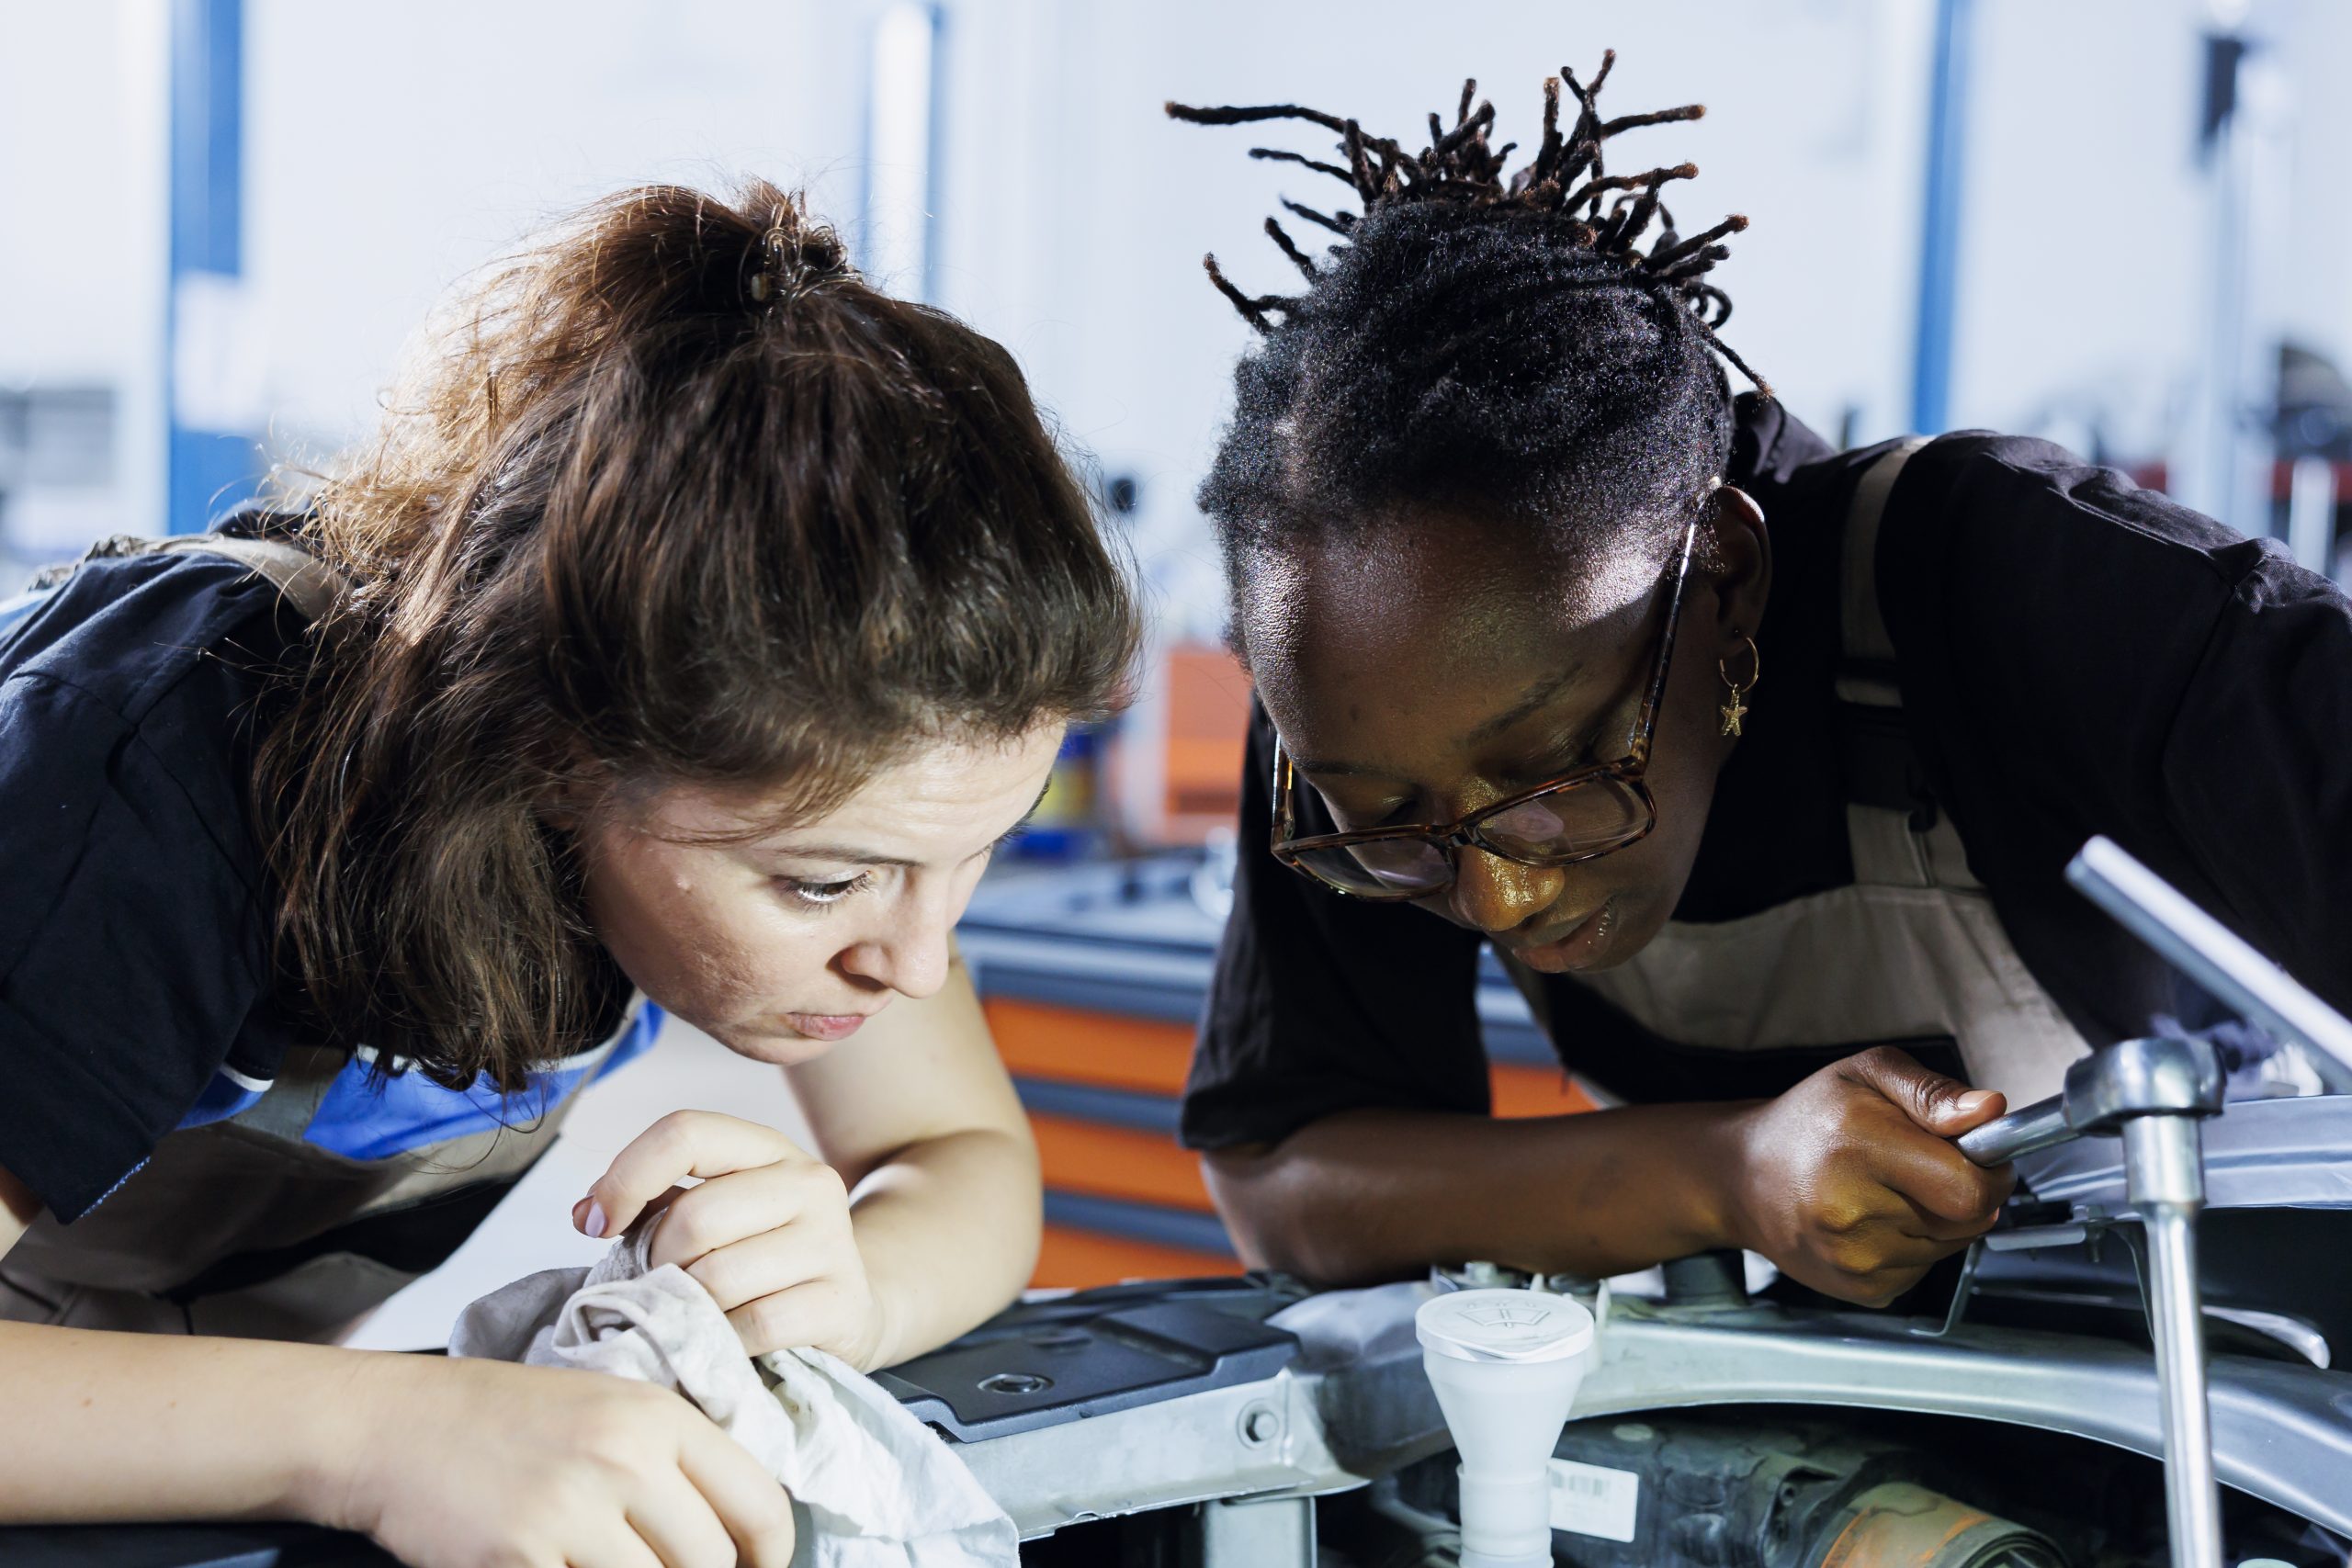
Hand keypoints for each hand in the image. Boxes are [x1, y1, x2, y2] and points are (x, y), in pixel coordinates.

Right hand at [329, 1353, 794, 1567]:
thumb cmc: (503, 1420)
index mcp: (659, 1416)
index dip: (770, 1556)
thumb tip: (736, 1532)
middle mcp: (625, 1457)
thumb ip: (675, 1461)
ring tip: (607, 1564)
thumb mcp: (608, 1408)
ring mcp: (571, 1509)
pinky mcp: (520, 1556)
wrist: (394, 1425)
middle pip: (711, 1561)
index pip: (760, 1503)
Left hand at [577, 1111, 888, 1366]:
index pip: (685, 1133)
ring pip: (718, 1276)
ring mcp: (830, 1241)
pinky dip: (724, 1341)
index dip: (625, 1178)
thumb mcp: (715, 1215)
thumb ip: (653, 1204)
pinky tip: (726, 1340)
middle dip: (658, 1262)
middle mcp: (809, 1181)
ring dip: (689, 1307)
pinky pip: (752, 1325)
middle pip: (695, 1217)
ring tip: (695, 1313)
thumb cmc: (759, 1261)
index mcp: (768, 1148)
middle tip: (663, 1285)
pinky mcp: (839, 1301)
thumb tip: (588, 1214)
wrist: (847, 1309)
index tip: (596, 1224)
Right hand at [1721, 1046, 2015, 1306]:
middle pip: (1968, 1221)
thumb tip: (1990, 1111)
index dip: (1990, 1171)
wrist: (1743, 1177)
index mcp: (1856, 1147)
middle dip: (1964, 1192)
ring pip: (1951, 1246)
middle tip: (1925, 1166)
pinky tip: (1876, 1219)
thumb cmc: (1807, 1120)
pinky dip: (1915, 1244)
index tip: (1978, 1155)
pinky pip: (1925, 1269)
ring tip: (1889, 1189)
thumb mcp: (1865, 1075)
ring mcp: (1854, 1258)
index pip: (1969, 1188)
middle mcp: (1850, 1210)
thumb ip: (1932, 1092)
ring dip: (1938, 1219)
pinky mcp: (1861, 1289)